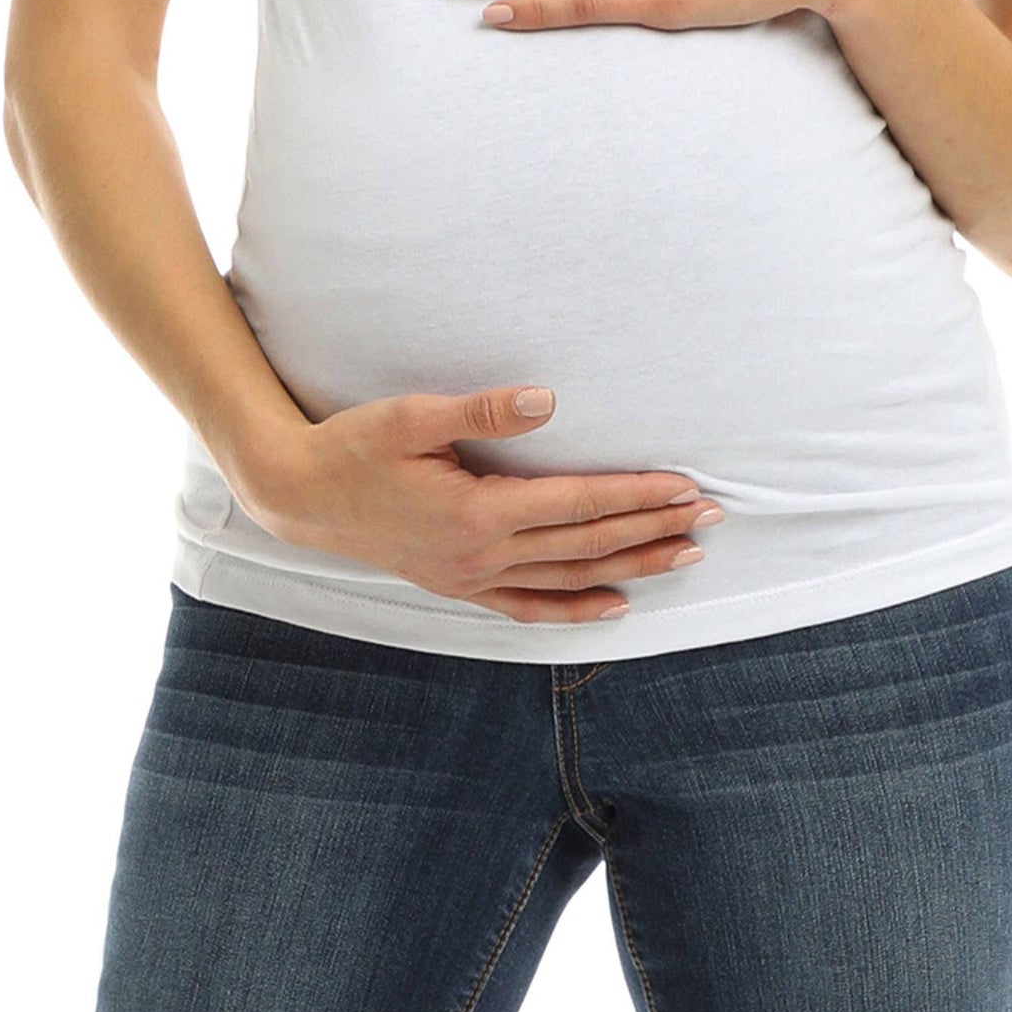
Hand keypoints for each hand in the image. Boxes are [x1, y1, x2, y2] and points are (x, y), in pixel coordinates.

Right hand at [237, 386, 721, 626]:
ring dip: (630, 568)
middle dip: (653, 530)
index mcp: (479, 512)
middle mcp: (483, 555)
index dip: (637, 496)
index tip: (686, 487)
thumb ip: (481, 410)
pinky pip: (528, 607)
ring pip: (569, 579)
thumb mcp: (411, 416)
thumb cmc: (354, 447)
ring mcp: (473, 578)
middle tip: (711, 519)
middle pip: (588, 545)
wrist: (300, 496)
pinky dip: (574, 611)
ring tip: (685, 556)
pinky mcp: (461, 586)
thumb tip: (545, 400)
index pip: (579, 503)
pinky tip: (614, 608)